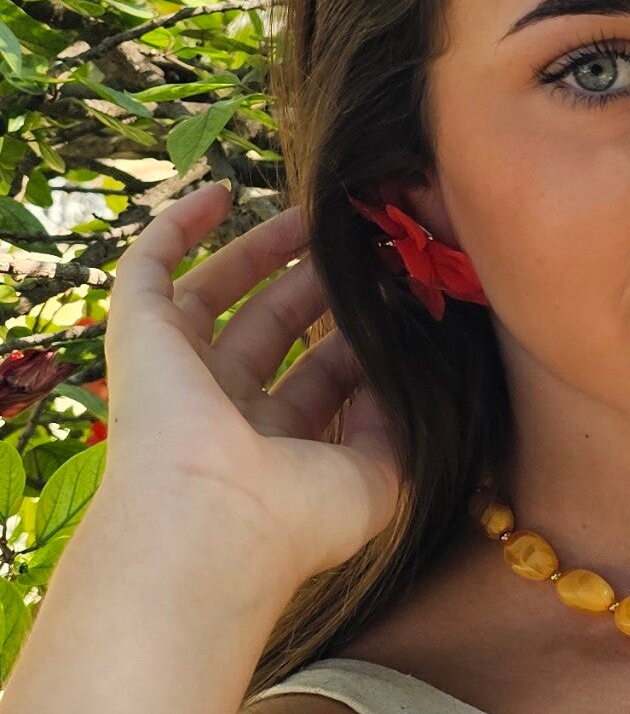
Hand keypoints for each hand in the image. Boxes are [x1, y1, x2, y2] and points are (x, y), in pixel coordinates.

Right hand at [98, 181, 399, 599]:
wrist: (214, 522)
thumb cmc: (295, 517)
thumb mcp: (376, 479)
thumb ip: (397, 425)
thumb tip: (405, 370)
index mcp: (272, 447)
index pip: (319, 381)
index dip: (356, 340)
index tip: (397, 299)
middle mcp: (221, 409)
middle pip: (272, 330)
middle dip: (316, 287)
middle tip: (361, 247)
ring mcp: (177, 370)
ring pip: (218, 294)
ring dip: (263, 252)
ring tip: (314, 215)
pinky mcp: (139, 333)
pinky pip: (148, 267)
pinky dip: (177, 227)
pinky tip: (219, 192)